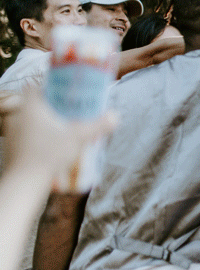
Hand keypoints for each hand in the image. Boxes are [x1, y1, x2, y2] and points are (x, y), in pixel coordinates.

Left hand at [1, 89, 116, 176]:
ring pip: (29, 120)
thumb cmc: (49, 154)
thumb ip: (98, 125)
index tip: (63, 93)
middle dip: (51, 106)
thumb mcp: (79, 137)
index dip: (48, 87)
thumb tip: (116, 116)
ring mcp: (13, 133)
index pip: (33, 87)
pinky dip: (37, 136)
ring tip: (62, 128)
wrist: (25, 182)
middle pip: (34, 104)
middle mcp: (18, 117)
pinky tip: (51, 145)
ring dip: (44, 122)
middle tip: (69, 111)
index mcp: (31, 108)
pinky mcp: (12, 147)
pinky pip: (25, 134)